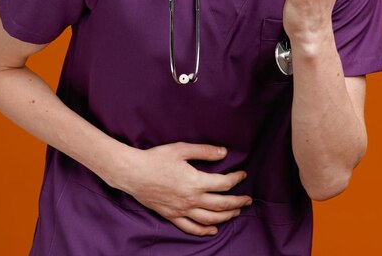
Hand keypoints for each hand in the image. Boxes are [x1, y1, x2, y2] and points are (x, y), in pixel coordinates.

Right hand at [115, 142, 251, 235]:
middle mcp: (191, 199)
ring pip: (209, 218)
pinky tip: (213, 230)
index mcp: (196, 181)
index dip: (236, 179)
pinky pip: (190, 228)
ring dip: (226, 217)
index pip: (224, 184)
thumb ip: (204, 151)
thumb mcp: (181, 149)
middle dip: (238, 202)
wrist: (133, 173)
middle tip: (248, 200)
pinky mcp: (171, 215)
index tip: (243, 175)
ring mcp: (181, 210)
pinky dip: (204, 231)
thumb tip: (224, 152)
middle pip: (221, 205)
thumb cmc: (156, 158)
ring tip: (236, 212)